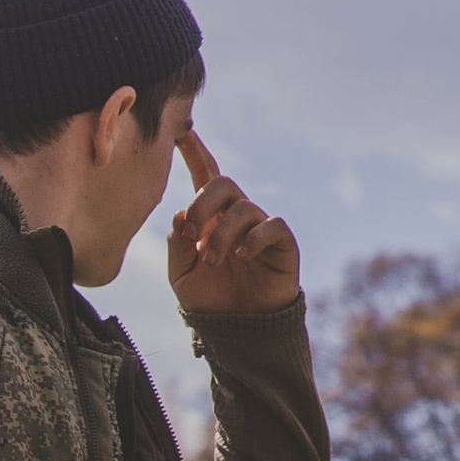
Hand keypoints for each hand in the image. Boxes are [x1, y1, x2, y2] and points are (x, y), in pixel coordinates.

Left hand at [168, 131, 299, 315]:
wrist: (238, 330)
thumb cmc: (210, 299)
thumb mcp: (180, 273)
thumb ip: (177, 243)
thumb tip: (179, 212)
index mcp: (210, 217)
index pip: (204, 175)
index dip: (195, 151)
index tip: (182, 130)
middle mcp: (236, 215)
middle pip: (222, 183)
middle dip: (201, 205)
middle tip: (190, 235)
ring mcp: (260, 226)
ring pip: (242, 208)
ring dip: (221, 235)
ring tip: (212, 262)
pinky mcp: (282, 242)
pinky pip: (271, 225)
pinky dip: (252, 238)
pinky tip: (240, 255)